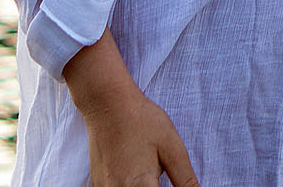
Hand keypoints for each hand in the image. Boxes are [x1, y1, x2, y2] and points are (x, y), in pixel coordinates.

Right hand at [67, 35, 198, 186]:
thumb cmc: (141, 121)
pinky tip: (136, 172)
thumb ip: (185, 179)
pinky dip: (130, 184)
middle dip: (157, 186)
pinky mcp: (97, 185)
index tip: (171, 181)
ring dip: (146, 186)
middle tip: (160, 172)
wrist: (107, 104)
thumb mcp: (172, 148)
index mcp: (140, 186)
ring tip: (148, 169)